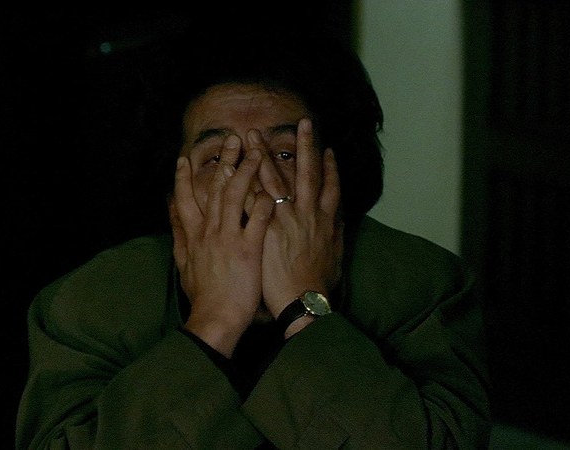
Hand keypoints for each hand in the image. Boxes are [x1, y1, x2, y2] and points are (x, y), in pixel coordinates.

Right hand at [169, 135, 274, 356]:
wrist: (214, 319)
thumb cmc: (202, 296)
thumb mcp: (183, 264)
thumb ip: (178, 234)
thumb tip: (170, 210)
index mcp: (194, 235)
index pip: (185, 198)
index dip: (183, 177)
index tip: (185, 157)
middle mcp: (209, 231)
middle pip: (215, 188)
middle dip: (223, 161)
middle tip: (231, 139)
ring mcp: (229, 239)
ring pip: (236, 196)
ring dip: (246, 171)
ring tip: (257, 152)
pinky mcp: (248, 250)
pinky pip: (258, 220)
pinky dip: (265, 203)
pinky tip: (274, 190)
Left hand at [255, 119, 343, 327]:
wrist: (304, 302)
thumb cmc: (319, 285)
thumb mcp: (336, 257)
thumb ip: (335, 235)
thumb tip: (339, 221)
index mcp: (326, 220)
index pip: (331, 187)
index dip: (331, 167)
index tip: (328, 149)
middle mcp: (307, 214)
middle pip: (307, 173)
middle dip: (306, 146)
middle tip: (304, 122)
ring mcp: (285, 219)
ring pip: (274, 180)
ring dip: (263, 155)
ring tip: (254, 134)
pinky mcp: (264, 228)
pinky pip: (250, 200)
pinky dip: (240, 183)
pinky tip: (229, 169)